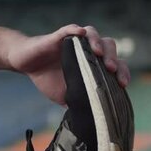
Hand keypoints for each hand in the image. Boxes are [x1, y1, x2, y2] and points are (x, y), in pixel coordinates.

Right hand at [8, 25, 130, 104]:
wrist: (27, 64)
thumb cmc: (48, 79)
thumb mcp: (66, 95)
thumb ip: (79, 102)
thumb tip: (91, 121)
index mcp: (92, 63)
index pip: (114, 64)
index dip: (121, 72)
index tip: (123, 84)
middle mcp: (86, 49)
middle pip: (108, 45)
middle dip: (113, 57)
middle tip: (111, 70)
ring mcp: (73, 41)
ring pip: (92, 33)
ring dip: (97, 42)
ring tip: (98, 53)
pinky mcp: (57, 36)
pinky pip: (68, 29)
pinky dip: (74, 30)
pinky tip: (80, 33)